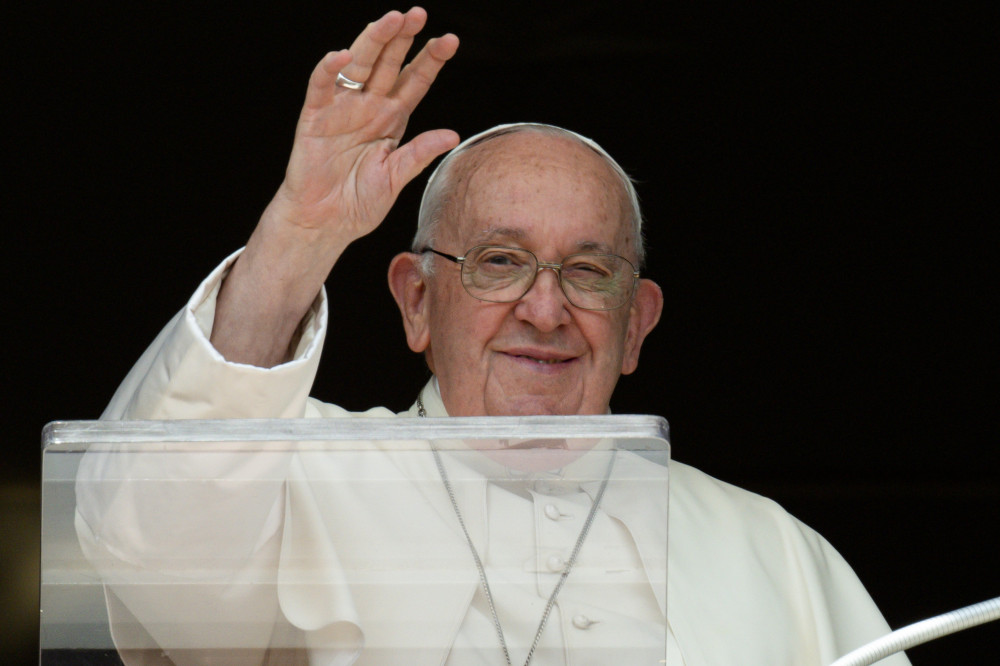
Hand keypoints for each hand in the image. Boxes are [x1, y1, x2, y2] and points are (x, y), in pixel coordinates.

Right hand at [267, 7, 459, 246]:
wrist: (324, 223)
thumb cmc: (359, 203)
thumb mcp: (396, 178)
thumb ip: (419, 154)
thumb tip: (452, 134)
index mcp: (392, 119)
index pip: (415, 81)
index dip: (431, 60)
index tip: (450, 40)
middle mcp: (369, 107)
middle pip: (389, 64)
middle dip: (403, 38)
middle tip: (418, 13)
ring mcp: (342, 109)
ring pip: (358, 65)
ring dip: (373, 41)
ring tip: (391, 19)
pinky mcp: (315, 118)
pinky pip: (321, 87)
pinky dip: (328, 70)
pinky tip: (341, 54)